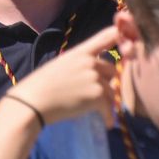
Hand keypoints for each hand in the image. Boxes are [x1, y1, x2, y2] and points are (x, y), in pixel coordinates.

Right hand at [2, 25, 119, 129]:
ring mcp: (95, 78)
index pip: (105, 37)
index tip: (125, 38)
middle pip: (111, 71)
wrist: (33, 101)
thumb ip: (79, 65)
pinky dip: (108, 117)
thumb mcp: (61, 65)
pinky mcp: (97, 95)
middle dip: (106, 83)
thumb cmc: (41, 85)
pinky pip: (109, 107)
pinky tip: (106, 123)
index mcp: (80, 52)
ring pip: (111, 90)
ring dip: (106, 101)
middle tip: (96, 96)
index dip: (118, 35)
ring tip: (98, 112)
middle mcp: (90, 62)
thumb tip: (94, 73)